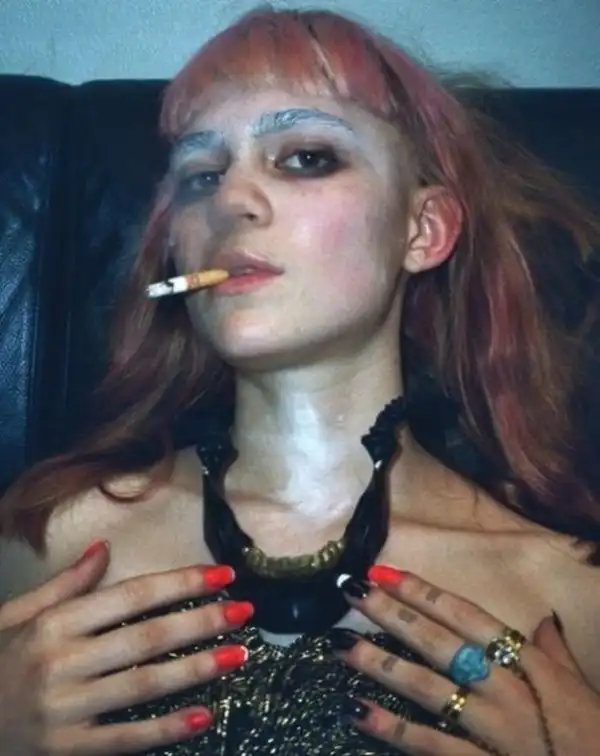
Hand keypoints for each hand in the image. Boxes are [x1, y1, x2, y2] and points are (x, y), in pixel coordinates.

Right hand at [0, 540, 252, 754]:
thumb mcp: (15, 615)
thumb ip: (63, 585)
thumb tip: (104, 548)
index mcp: (54, 624)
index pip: (131, 596)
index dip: (180, 583)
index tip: (222, 574)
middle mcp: (62, 662)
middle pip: (146, 637)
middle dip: (201, 622)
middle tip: (245, 611)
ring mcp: (65, 710)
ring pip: (143, 685)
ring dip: (196, 669)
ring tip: (238, 655)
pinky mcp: (67, 750)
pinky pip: (125, 739)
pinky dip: (166, 728)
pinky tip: (204, 715)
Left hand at [333, 567, 599, 754]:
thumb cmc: (593, 733)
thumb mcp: (580, 685)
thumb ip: (555, 650)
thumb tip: (544, 619)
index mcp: (528, 660)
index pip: (465, 616)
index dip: (421, 592)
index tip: (384, 571)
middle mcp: (505, 687)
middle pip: (437, 642)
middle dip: (390, 613)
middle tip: (351, 589)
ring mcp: (491, 727)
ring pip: (425, 687)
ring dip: (378, 664)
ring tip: (339, 645)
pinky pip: (430, 744)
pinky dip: (391, 728)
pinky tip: (357, 711)